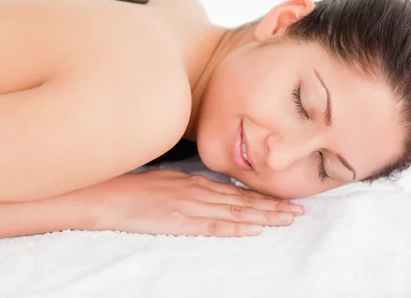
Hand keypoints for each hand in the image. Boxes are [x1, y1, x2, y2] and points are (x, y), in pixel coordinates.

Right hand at [81, 169, 303, 236]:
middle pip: (242, 201)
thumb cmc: (137, 188)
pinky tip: (253, 230)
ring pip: (234, 212)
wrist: (112, 195)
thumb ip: (191, 186)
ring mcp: (191, 205)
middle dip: (272, 207)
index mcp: (196, 182)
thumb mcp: (169, 180)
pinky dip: (235, 228)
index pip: (236, 192)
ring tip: (286, 220)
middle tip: (298, 211)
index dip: (262, 197)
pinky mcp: (181, 220)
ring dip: (263, 216)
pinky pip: (213, 225)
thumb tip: (211, 191)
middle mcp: (199, 191)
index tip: (283, 201)